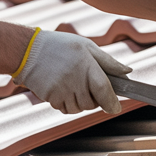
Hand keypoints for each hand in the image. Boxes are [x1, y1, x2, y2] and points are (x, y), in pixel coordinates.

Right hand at [13, 30, 129, 113]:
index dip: (111, 102)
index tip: (115, 108)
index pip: (103, 89)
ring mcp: (61, 89)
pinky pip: (64, 109)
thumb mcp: (86, 46)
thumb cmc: (60, 46)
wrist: (28, 50)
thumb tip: (128, 72)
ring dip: (79, 103)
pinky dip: (66, 104)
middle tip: (85, 85)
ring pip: (78, 109)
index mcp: (86, 64)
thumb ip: (108, 61)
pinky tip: (61, 89)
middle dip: (93, 100)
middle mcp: (74, 79)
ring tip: (71, 84)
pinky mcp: (50, 97)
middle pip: (91, 103)